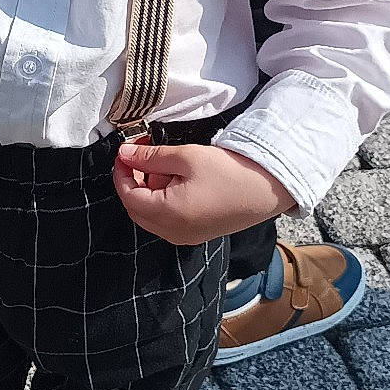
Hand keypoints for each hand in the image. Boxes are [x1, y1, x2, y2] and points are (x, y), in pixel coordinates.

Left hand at [113, 140, 294, 245]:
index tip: (124, 152)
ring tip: (165, 166)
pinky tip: (177, 181)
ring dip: (149, 192)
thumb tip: (125, 153)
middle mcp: (173, 232)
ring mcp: (185, 237)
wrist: (268, 189)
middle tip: (140, 157)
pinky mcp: (197, 235)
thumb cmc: (229, 171)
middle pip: (136, 209)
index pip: (128, 196)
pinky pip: (168, 221)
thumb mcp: (186, 156)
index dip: (121, 173)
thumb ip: (150, 157)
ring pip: (151, 216)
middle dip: (133, 183)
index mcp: (168, 214)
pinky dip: (163, 202)